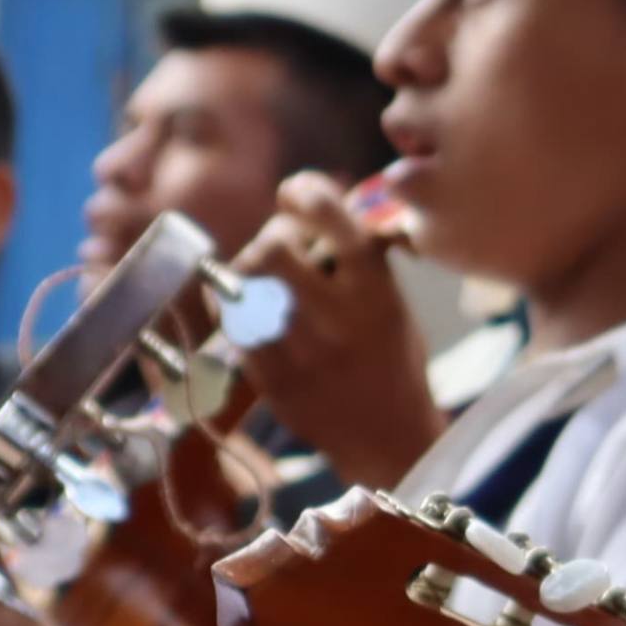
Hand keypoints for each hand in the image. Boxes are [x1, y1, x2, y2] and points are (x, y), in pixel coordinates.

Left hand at [233, 174, 441, 489]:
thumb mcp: (393, 299)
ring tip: (260, 280)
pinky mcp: (273, 379)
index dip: (306, 191)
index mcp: (376, 289)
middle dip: (270, 238)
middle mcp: (339, 317)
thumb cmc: (392, 357)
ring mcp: (302, 351)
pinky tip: (245, 310)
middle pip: (273, 248)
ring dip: (246, 272)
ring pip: (243, 286)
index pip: (335, 220)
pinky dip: (232, 309)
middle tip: (280, 250)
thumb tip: (313, 205)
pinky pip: (233, 328)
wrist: (386, 434)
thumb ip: (359, 256)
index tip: (294, 192)